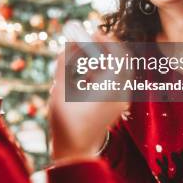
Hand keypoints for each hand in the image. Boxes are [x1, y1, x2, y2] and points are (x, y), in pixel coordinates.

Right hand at [49, 29, 128, 162]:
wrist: (76, 151)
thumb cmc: (66, 121)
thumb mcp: (60, 89)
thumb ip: (65, 63)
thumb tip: (70, 42)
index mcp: (111, 87)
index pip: (118, 54)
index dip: (106, 40)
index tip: (92, 32)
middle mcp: (121, 92)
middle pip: (121, 60)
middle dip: (106, 48)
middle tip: (89, 40)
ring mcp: (121, 100)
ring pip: (119, 70)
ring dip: (104, 60)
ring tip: (83, 58)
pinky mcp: (117, 106)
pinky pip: (116, 81)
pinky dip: (104, 72)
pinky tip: (86, 74)